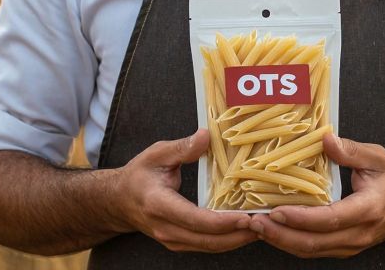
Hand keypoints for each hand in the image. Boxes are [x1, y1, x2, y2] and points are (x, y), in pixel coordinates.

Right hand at [109, 129, 258, 252]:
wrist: (119, 201)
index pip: (195, 219)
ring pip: (210, 247)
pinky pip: (206, 246)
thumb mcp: (156, 154)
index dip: (223, 222)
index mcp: (159, 204)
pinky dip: (228, 240)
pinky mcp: (179, 243)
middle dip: (238, 235)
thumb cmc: (139, 175)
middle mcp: (166, 228)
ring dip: (237, 240)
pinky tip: (244, 230)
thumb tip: (206, 136)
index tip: (246, 216)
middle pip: (208, 240)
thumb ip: (182, 147)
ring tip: (261, 227)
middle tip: (264, 224)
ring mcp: (172, 240)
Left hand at [248, 133, 384, 257]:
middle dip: (281, 234)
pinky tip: (271, 230)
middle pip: (315, 242)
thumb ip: (352, 150)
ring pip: (310, 250)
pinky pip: (312, 250)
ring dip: (281, 241)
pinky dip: (289, 242)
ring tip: (255, 227)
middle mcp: (358, 233)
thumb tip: (326, 139)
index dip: (302, 218)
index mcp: (368, 209)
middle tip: (254, 222)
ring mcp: (350, 246)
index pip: (331, 219)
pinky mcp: (341, 249)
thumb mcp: (378, 158)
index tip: (277, 211)